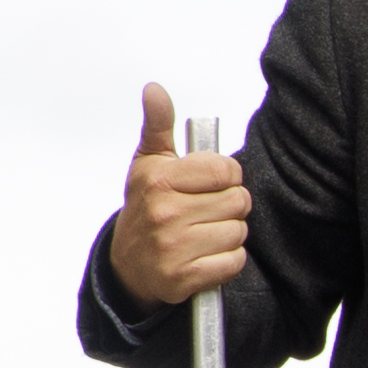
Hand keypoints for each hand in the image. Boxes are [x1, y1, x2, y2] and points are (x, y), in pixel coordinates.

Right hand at [117, 82, 248, 306]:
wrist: (129, 262)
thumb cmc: (146, 206)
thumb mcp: (148, 162)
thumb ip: (158, 125)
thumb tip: (154, 89)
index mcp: (160, 180)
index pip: (226, 171)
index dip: (227, 177)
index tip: (211, 184)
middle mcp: (165, 213)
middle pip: (238, 202)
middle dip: (229, 206)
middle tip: (207, 211)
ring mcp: (173, 247)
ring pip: (238, 232)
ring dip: (229, 234)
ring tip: (205, 232)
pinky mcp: (182, 278)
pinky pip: (234, 262)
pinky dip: (227, 261)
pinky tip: (207, 255)